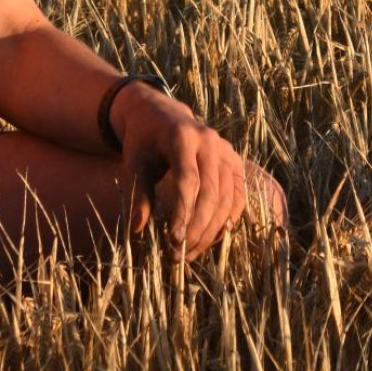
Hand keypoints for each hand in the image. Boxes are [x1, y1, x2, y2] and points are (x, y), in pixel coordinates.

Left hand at [113, 84, 265, 259]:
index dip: (183, 213)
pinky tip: (211, 239)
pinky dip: (228, 221)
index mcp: (183, 136)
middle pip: (211, 193)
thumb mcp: (133, 162)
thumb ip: (138, 193)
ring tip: (190, 253)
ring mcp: (226, 151)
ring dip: (211, 231)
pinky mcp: (234, 162)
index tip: (172, 241)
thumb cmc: (143, 141)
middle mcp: (210, 142)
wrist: (161, 115)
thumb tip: (137, 229)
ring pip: (228, 199)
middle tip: (179, 255)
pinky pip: (238, 197)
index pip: (188, 181)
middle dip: (197, 228)